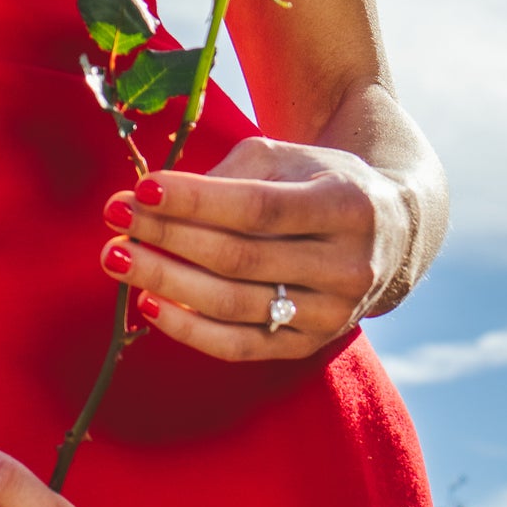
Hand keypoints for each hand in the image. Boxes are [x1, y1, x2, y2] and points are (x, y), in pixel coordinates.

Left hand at [98, 134, 418, 361]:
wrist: (392, 234)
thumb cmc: (320, 183)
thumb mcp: (288, 159)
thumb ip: (227, 176)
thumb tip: (151, 198)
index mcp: (347, 205)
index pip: (259, 208)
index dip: (196, 201)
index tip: (141, 188)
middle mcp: (347, 265)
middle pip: (241, 258)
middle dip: (168, 237)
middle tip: (114, 219)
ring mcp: (333, 313)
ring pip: (235, 304)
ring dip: (166, 280)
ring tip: (117, 257)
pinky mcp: (311, 345)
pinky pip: (241, 346)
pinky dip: (189, 329)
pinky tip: (149, 301)